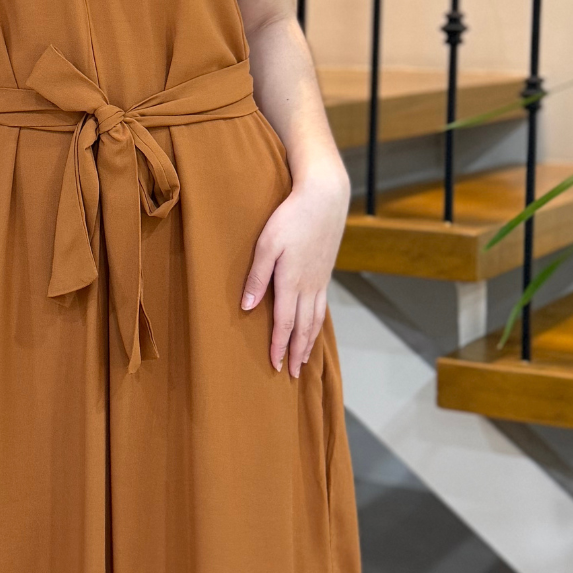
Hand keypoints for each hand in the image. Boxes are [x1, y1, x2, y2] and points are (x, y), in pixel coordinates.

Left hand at [240, 167, 349, 377]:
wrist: (325, 198)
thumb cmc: (291, 217)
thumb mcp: (266, 244)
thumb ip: (256, 277)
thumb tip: (247, 307)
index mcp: (291, 283)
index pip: (283, 324)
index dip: (279, 346)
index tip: (275, 366)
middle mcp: (309, 287)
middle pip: (303, 328)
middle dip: (296, 353)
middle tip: (291, 374)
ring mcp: (320, 281)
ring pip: (315, 320)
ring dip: (309, 342)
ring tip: (304, 360)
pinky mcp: (326, 273)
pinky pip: (322, 307)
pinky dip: (318, 325)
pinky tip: (314, 328)